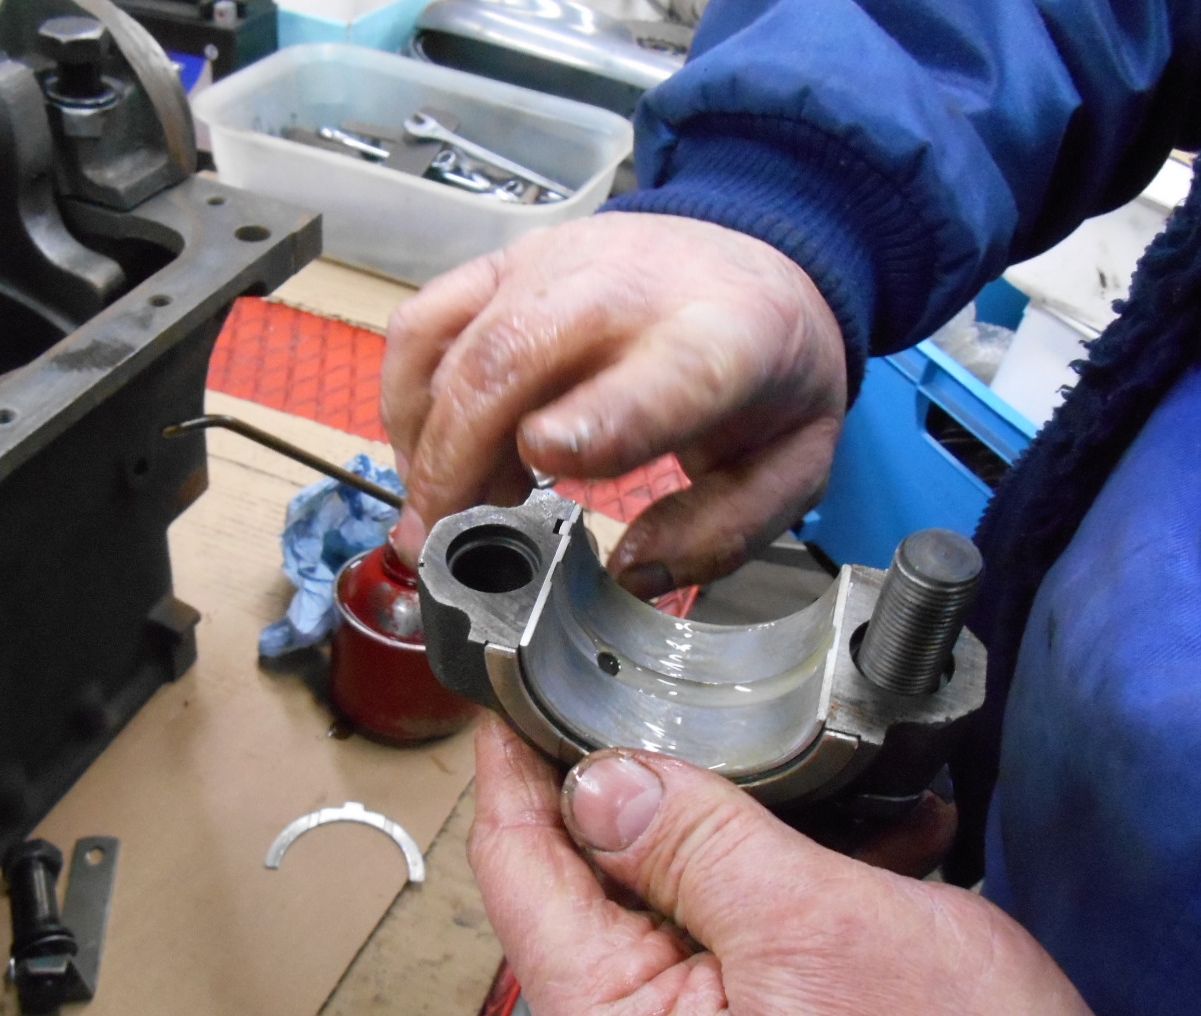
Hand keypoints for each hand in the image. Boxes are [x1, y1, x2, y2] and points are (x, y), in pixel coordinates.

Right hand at [382, 213, 847, 596]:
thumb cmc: (767, 368)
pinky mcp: (502, 266)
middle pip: (510, 359)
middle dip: (456, 460)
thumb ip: (726, 528)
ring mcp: (550, 267)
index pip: (653, 379)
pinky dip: (406, 400)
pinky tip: (429, 455)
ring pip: (451, 346)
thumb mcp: (794, 461)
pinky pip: (422, 325)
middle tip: (436, 546)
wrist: (752, 257)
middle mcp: (623, 290)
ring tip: (436, 513)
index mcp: (719, 341)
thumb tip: (632, 573)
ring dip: (424, 441)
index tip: (543, 460)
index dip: (596, 420)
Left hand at [467, 719, 1119, 1015]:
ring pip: (690, 895)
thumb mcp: (814, 930)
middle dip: (646, 784)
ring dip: (748, 825)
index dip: (517, 767)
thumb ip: (693, 843)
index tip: (520, 693)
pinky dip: (805, 880)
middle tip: (678, 700)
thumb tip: (603, 782)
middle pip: (597, 876)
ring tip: (821, 773)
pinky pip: (758, 938)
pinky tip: (879, 839)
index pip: (519, 867)